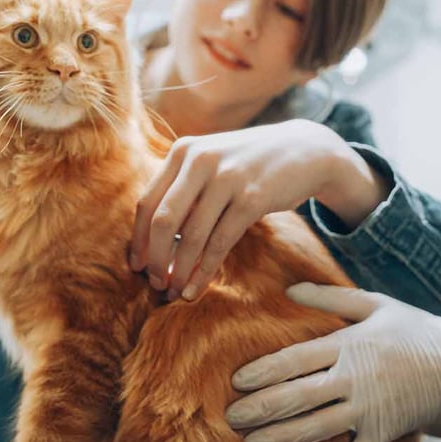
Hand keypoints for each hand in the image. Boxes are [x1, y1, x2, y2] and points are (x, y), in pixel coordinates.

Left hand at [128, 119, 384, 300]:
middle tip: (155, 282)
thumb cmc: (249, 164)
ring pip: (191, 236)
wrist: (304, 150)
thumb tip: (152, 241)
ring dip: (179, 270)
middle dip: (155, 258)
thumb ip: (182, 190)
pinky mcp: (252, 198)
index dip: (138, 239)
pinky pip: (219, 243)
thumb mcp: (211, 163)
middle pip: (163, 221)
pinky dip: (204, 271)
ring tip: (174, 291)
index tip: (136, 266)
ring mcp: (227, 178)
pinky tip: (196, 288)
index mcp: (183, 151)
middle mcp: (200, 160)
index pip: (147, 202)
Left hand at [225, 283, 440, 441]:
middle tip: (233, 418)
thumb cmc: (417, 331)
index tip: (237, 383)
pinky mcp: (385, 431)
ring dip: (280, 438)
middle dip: (260, 409)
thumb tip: (290, 290)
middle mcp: (353, 378)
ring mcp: (369, 408)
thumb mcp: (374, 304)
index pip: (294, 360)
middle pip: (296, 397)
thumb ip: (330, 298)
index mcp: (348, 345)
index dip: (262, 373)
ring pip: (315, 428)